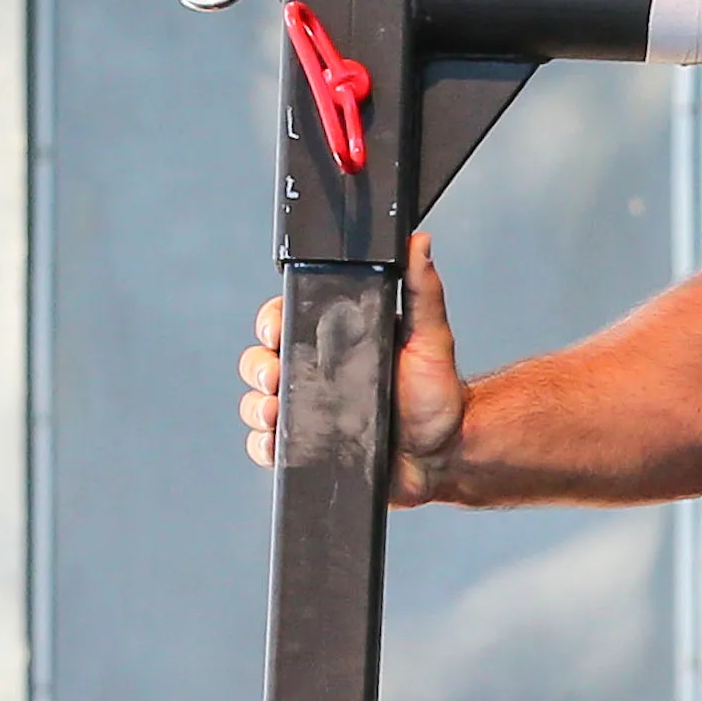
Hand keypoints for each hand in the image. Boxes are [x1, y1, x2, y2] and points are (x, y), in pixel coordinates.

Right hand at [239, 232, 468, 503]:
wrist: (445, 456)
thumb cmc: (437, 395)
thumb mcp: (430, 339)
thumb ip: (422, 292)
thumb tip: (418, 244)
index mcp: (333, 341)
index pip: (286, 320)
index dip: (270, 323)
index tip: (274, 331)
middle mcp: (314, 374)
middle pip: (261, 361)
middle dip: (258, 367)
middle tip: (275, 377)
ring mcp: (309, 411)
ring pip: (257, 403)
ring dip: (256, 407)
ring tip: (273, 414)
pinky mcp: (308, 448)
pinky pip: (268, 446)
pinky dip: (262, 445)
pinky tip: (274, 443)